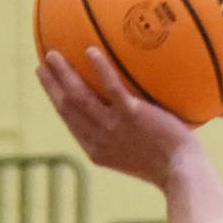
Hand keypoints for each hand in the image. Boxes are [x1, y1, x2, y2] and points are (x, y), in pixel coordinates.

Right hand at [35, 46, 196, 187]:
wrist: (180, 172)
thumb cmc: (168, 164)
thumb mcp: (140, 153)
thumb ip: (129, 134)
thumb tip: (132, 110)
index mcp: (97, 150)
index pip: (71, 122)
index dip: (56, 102)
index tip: (48, 85)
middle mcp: (99, 140)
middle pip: (66, 108)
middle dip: (51, 86)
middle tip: (41, 65)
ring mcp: (113, 128)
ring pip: (79, 97)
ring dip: (63, 74)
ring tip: (53, 54)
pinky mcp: (131, 115)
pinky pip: (111, 88)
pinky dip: (99, 69)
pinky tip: (91, 50)